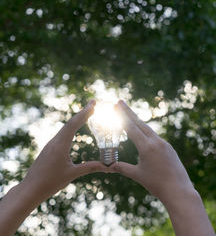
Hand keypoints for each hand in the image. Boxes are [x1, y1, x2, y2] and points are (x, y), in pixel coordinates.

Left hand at [0, 100, 110, 234]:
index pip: (74, 124)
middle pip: (70, 123)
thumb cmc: (50, 182)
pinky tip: (74, 128)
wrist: (30, 189)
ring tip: (87, 113)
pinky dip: (71, 127)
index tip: (93, 104)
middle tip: (93, 103)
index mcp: (60, 145)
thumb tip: (109, 166)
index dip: (85, 113)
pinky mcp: (50, 149)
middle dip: (83, 112)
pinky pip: (62, 134)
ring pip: (65, 128)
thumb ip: (91, 167)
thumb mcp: (73, 174)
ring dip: (77, 119)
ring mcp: (51, 144)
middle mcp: (55, 141)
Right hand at [110, 100, 214, 235]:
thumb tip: (108, 166)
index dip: (122, 116)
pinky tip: (144, 131)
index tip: (117, 105)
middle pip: (140, 124)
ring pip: (148, 129)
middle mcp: (156, 142)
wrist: (179, 190)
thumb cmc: (157, 184)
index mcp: (147, 147)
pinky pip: (155, 136)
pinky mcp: (169, 148)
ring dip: (138, 121)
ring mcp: (164, 144)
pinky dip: (147, 131)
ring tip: (129, 114)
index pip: (132, 128)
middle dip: (129, 112)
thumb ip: (123, 168)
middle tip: (120, 101)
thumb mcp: (137, 175)